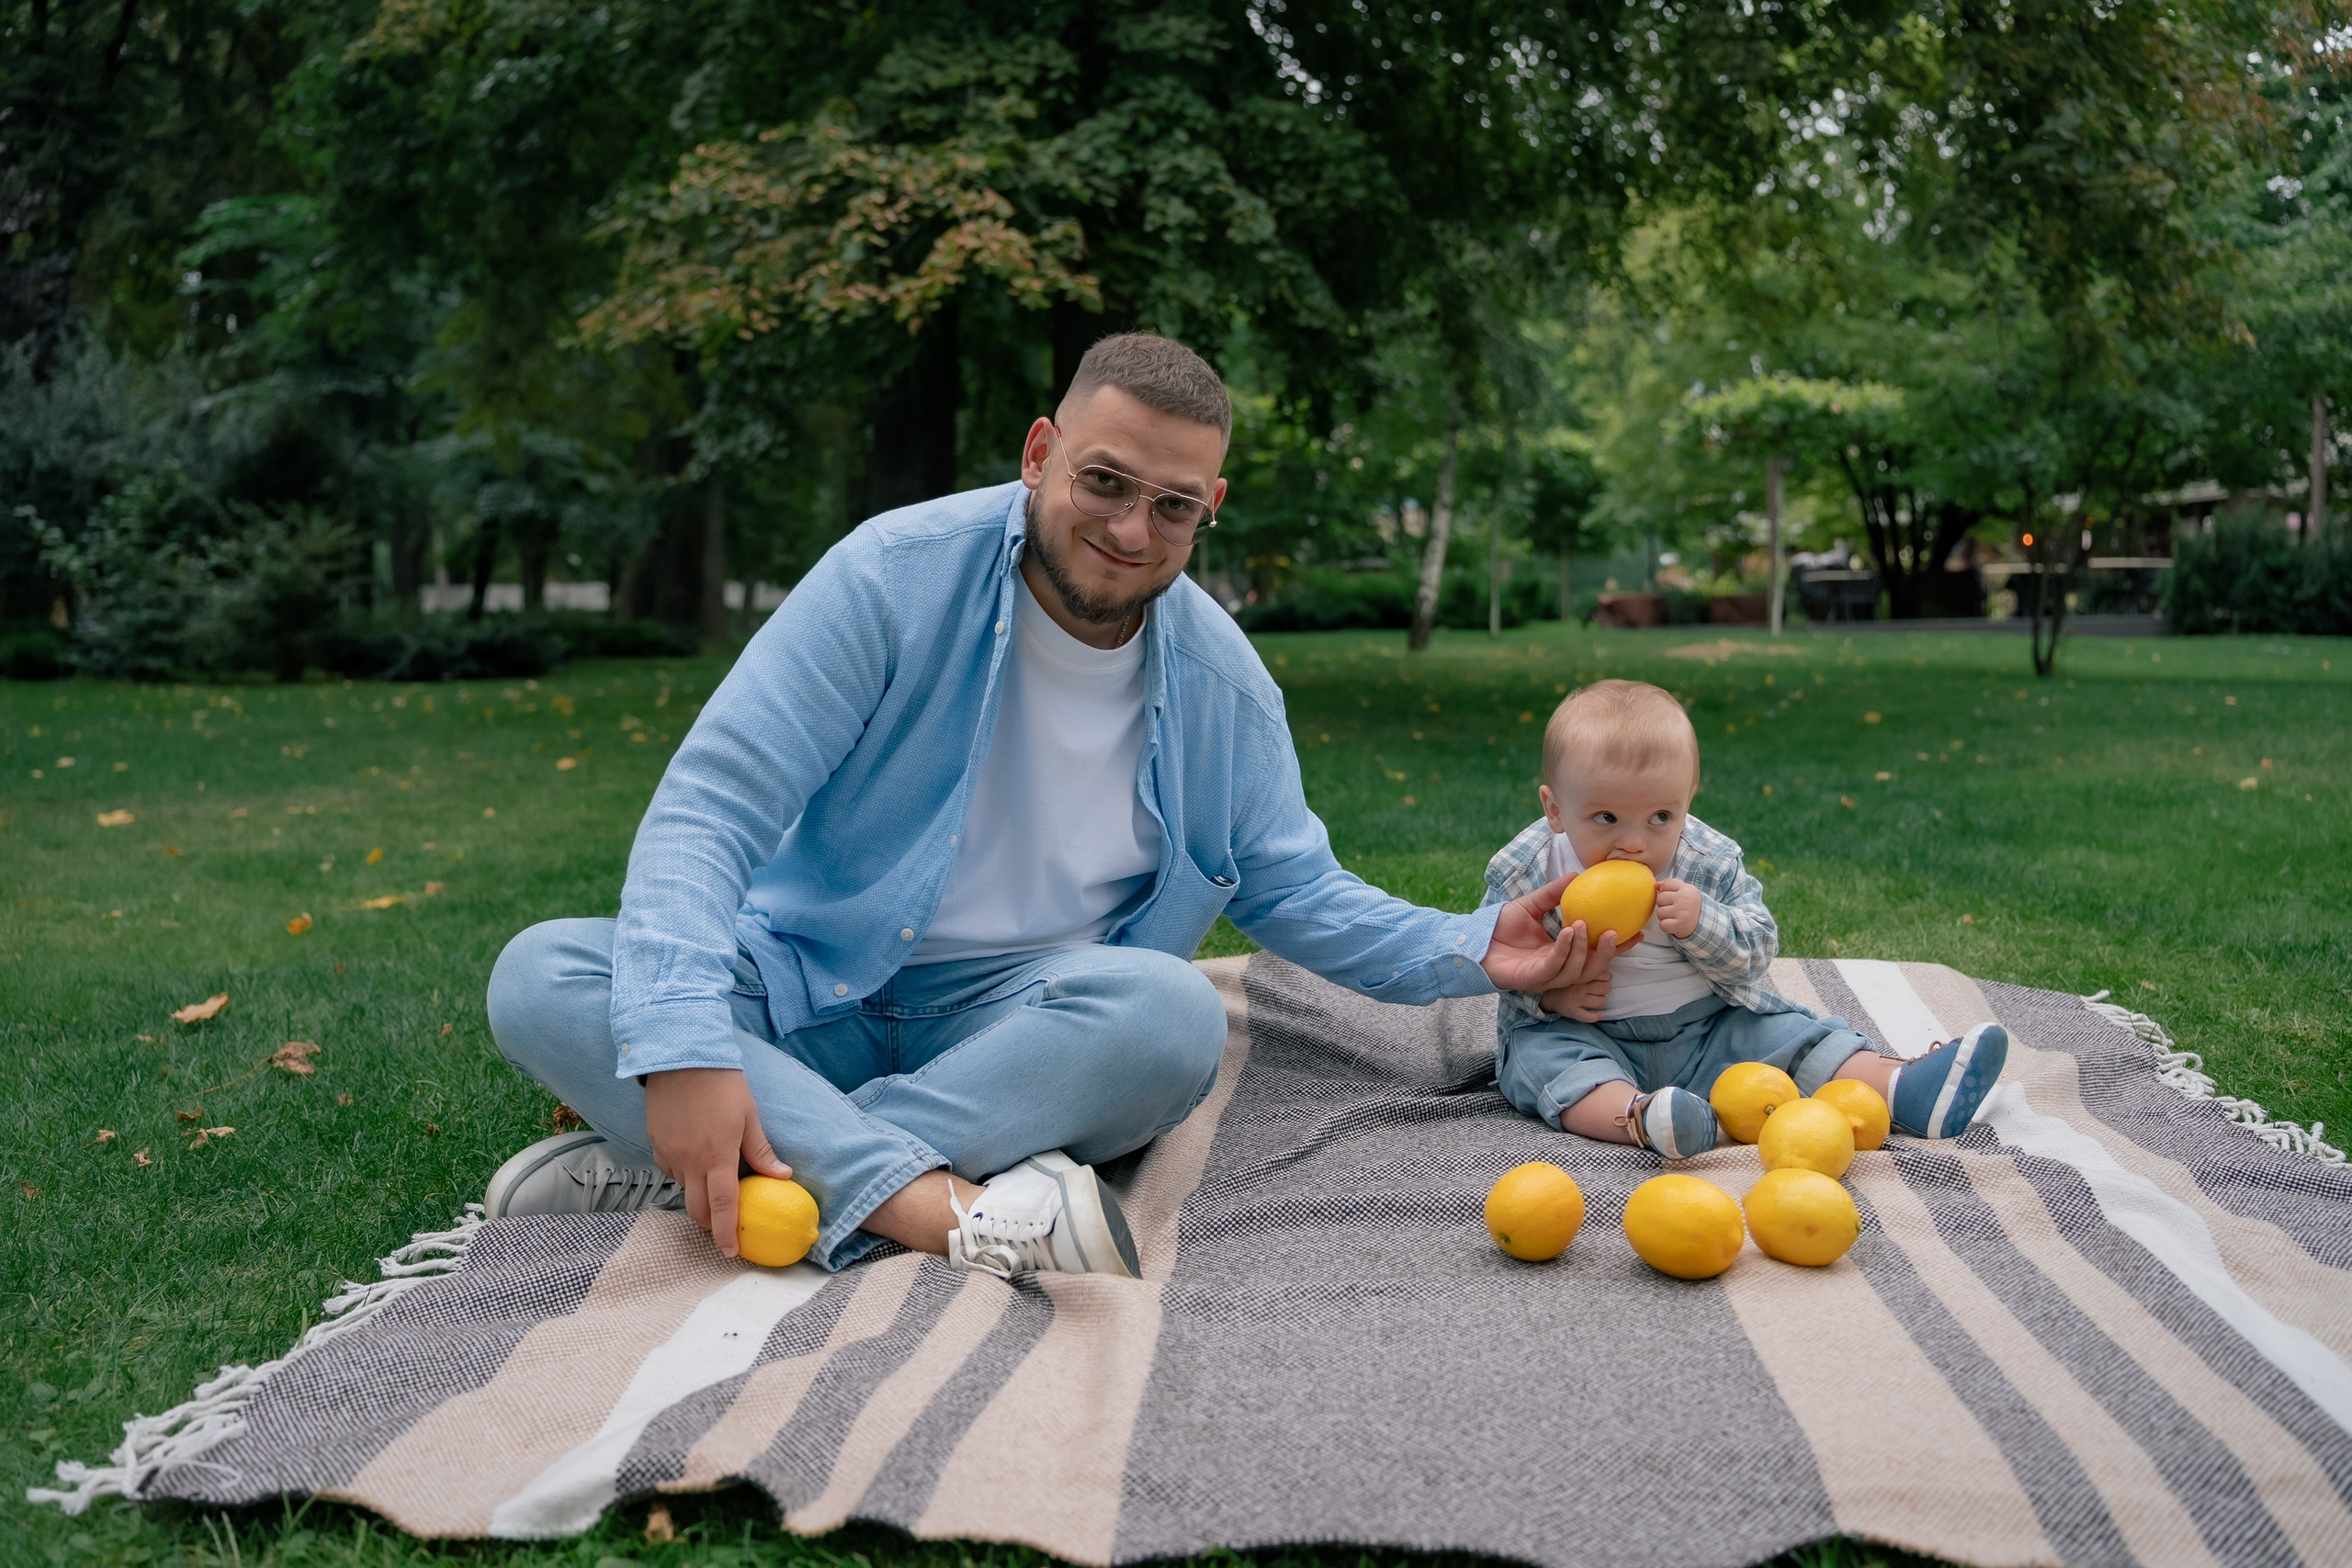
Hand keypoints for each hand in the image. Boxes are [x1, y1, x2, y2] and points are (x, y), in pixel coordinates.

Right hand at [643, 1068, 792, 1257]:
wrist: (682, 1057)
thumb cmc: (723, 1084)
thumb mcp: (749, 1116)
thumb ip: (761, 1151)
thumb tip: (782, 1177)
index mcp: (718, 1156)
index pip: (723, 1206)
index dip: (727, 1232)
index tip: (731, 1252)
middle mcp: (690, 1161)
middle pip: (697, 1209)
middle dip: (710, 1224)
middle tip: (724, 1226)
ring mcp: (669, 1154)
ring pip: (683, 1188)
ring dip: (698, 1195)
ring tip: (714, 1182)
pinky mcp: (655, 1144)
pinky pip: (670, 1170)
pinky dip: (684, 1174)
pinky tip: (695, 1159)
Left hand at [1483, 876, 1620, 993]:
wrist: (1473, 939)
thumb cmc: (1500, 927)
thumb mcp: (1531, 906)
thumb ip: (1553, 894)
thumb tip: (1576, 875)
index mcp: (1562, 954)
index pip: (1595, 953)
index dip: (1617, 947)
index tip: (1637, 932)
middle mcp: (1557, 968)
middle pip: (1591, 969)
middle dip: (1606, 953)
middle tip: (1614, 931)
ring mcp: (1544, 976)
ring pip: (1574, 971)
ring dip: (1582, 949)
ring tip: (1583, 924)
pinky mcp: (1530, 979)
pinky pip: (1553, 967)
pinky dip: (1563, 950)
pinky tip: (1568, 933)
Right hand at [1541, 970, 1613, 1021]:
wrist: (1548, 995)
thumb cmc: (1566, 982)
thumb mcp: (1575, 969)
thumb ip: (1588, 965)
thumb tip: (1605, 969)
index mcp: (1580, 974)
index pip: (1604, 975)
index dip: (1606, 977)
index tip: (1601, 978)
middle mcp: (1578, 986)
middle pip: (1605, 988)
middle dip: (1605, 988)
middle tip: (1598, 988)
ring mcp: (1576, 1000)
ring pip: (1600, 1001)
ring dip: (1600, 1000)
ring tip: (1595, 999)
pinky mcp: (1572, 1012)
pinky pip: (1587, 1017)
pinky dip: (1596, 1016)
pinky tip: (1600, 1014)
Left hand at [1655, 878, 1700, 938]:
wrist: (1703, 922)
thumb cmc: (1689, 905)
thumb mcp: (1684, 890)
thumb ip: (1670, 885)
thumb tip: (1656, 885)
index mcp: (1686, 889)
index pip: (1665, 884)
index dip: (1665, 891)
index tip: (1672, 897)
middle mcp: (1685, 899)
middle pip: (1660, 898)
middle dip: (1663, 905)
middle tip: (1673, 908)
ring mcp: (1683, 912)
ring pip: (1660, 912)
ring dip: (1664, 917)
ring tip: (1674, 916)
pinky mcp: (1680, 924)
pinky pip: (1663, 925)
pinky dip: (1666, 926)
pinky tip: (1674, 924)